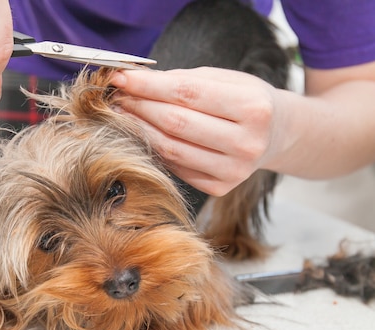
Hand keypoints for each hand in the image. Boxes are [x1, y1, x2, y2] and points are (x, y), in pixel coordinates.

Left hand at [109, 67, 284, 195]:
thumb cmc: (244, 100)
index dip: (148, 86)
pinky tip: (141, 134)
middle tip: (116, 96)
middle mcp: (247, 143)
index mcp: (253, 108)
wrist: (275, 134)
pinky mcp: (220, 188)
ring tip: (122, 113)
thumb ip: (182, 80)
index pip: (187, 94)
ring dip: (139, 129)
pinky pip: (175, 166)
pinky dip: (154, 148)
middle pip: (176, 123)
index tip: (120, 78)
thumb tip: (133, 81)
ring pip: (171, 149)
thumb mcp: (224, 79)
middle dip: (139, 106)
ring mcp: (234, 171)